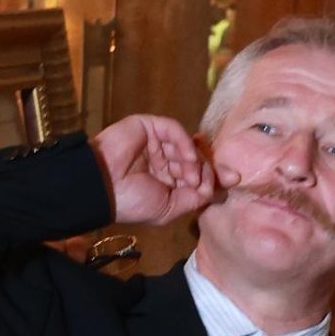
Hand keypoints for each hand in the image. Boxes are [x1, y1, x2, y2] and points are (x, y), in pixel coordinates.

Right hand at [94, 112, 214, 229]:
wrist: (102, 188)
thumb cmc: (131, 203)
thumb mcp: (169, 208)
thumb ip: (195, 198)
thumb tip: (222, 187)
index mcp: (167, 180)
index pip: (197, 173)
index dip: (214, 176)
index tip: (232, 179)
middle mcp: (163, 160)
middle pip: (197, 158)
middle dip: (207, 170)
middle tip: (207, 182)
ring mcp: (156, 142)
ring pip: (188, 145)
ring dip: (195, 162)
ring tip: (190, 178)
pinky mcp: (149, 126)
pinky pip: (174, 130)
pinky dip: (185, 144)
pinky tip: (188, 160)